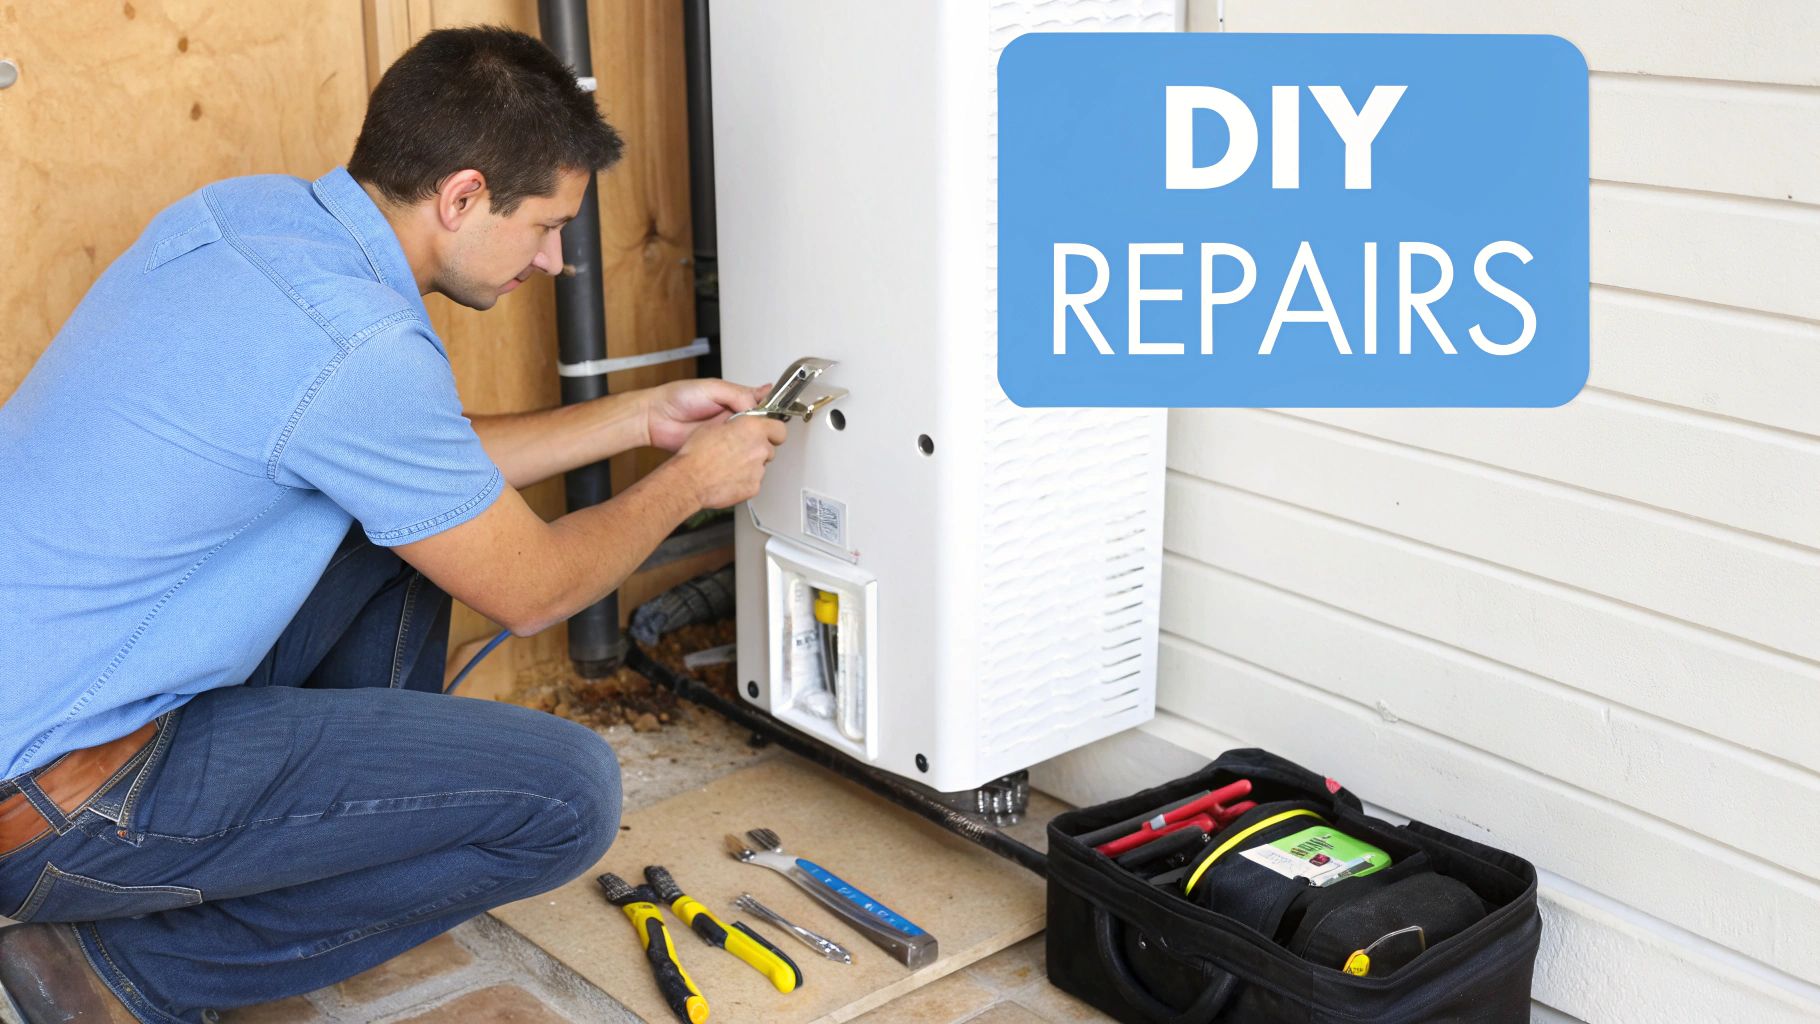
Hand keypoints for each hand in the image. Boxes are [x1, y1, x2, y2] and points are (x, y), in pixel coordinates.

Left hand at [643, 378, 771, 451]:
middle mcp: (733, 416)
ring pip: (749, 441)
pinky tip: (743, 454)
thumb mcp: (712, 387)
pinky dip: (741, 455)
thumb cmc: (678, 397)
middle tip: (766, 432)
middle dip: (765, 429)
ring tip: (756, 442)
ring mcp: (726, 435)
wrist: (655, 418)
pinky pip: (734, 454)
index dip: (771, 409)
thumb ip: (738, 394)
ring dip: (754, 443)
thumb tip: (757, 405)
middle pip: (759, 425)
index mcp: (734, 398)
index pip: (761, 403)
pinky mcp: (717, 450)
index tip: (780, 415)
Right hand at [669, 413, 787, 508]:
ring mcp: (758, 469)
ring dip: (751, 464)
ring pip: (761, 465)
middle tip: (742, 450)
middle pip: (770, 448)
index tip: (767, 433)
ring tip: (730, 465)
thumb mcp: (714, 426)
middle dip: (759, 449)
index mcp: (752, 428)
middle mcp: (760, 448)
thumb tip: (741, 423)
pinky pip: (754, 481)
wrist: (690, 480)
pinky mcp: (754, 487)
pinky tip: (729, 477)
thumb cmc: (697, 453)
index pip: (779, 428)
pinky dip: (745, 480)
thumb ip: (736, 424)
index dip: (772, 431)